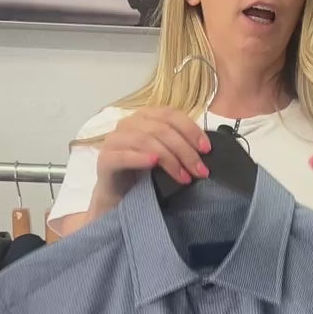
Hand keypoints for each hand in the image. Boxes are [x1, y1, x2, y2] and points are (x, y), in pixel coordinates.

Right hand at [92, 107, 210, 215]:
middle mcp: (128, 123)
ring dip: (170, 159)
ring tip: (184, 177)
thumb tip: (205, 149)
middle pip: (161, 128)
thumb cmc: (144, 176)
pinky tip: (154, 163)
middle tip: (200, 171)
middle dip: (185, 150)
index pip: (171, 114)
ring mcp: (114, 140)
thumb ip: (179, 146)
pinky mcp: (105, 159)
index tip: (207, 150)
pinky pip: (124, 155)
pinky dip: (141, 158)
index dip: (191, 130)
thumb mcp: (166, 157)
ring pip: (146, 140)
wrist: (118, 199)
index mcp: (145, 117)